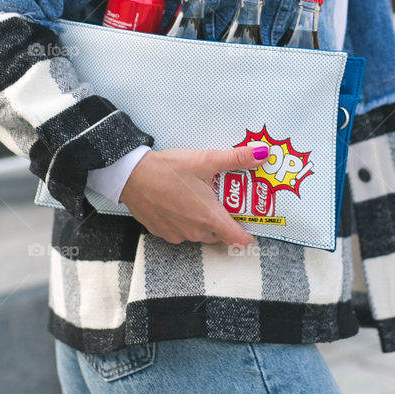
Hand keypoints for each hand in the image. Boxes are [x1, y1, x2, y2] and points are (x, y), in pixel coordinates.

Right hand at [120, 144, 266, 247]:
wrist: (132, 175)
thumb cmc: (167, 170)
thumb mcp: (205, 160)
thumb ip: (236, 158)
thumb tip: (262, 154)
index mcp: (209, 217)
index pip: (237, 239)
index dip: (247, 235)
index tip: (251, 227)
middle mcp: (195, 231)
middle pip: (219, 235)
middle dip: (224, 222)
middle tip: (224, 202)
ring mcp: (177, 234)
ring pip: (200, 235)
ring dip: (203, 223)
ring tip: (201, 200)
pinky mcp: (162, 232)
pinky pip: (181, 233)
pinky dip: (185, 222)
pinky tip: (180, 204)